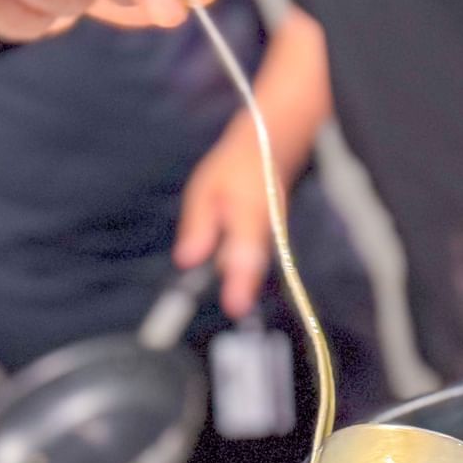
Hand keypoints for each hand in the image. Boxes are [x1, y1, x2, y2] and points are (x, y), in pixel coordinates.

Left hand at [174, 120, 273, 318]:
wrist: (270, 151)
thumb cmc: (232, 169)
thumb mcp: (205, 189)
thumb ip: (198, 226)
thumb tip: (187, 260)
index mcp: (251, 213)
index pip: (246, 251)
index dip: (241, 281)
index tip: (235, 306)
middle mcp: (269, 231)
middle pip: (255, 268)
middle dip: (242, 290)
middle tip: (232, 311)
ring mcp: (275, 239)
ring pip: (255, 269)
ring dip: (241, 285)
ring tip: (232, 304)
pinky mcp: (274, 244)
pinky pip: (256, 264)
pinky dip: (244, 277)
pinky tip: (233, 289)